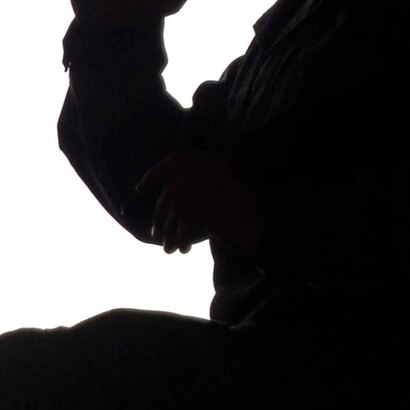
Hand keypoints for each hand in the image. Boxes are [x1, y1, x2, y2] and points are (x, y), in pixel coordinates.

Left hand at [136, 152, 266, 254]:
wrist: (270, 217)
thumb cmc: (254, 199)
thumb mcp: (229, 175)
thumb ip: (203, 176)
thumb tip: (173, 187)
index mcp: (204, 160)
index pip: (170, 164)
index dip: (153, 176)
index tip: (139, 189)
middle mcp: (195, 172)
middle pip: (167, 197)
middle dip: (160, 218)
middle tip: (157, 234)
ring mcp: (194, 191)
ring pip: (172, 216)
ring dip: (169, 234)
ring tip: (169, 249)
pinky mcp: (197, 212)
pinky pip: (182, 228)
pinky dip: (182, 240)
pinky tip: (184, 250)